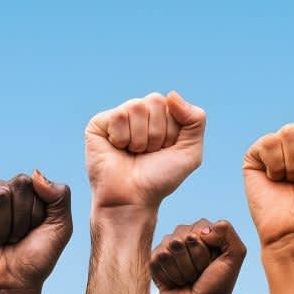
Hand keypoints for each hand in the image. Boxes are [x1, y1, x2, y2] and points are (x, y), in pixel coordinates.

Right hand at [0, 171, 71, 293]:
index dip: (33, 211)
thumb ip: (60, 196)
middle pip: (11, 187)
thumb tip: (35, 173)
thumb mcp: (60, 228)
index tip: (31, 231)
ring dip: (2, 227)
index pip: (29, 182)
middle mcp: (0, 192)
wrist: (11, 286)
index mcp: (23, 193)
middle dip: (18, 219)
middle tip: (14, 238)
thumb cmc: (35, 259)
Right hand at [86, 91, 205, 209]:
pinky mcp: (99, 124)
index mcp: (159, 116)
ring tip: (132, 153)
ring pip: (136, 107)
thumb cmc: (158, 179)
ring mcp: (117, 117)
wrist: (132, 199)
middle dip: (156, 133)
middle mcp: (138, 114)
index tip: (163, 151)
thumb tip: (171, 94)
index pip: (171, 104)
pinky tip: (117, 149)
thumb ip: (195, 119)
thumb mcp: (190, 151)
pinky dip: (122, 138)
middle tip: (146, 153)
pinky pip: (118, 116)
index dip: (171, 130)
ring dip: (139, 138)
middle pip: (155, 101)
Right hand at [151, 219, 245, 293]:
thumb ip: (228, 232)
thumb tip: (200, 229)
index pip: (199, 228)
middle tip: (199, 273)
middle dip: (194, 260)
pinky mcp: (154, 261)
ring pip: (169, 249)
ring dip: (182, 270)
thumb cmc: (219, 285)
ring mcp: (167, 248)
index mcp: (203, 232)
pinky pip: (156, 259)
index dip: (206, 248)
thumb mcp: (235, 256)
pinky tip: (176, 282)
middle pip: (181, 238)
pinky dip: (169, 275)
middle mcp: (183, 236)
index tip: (212, 262)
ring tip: (188, 279)